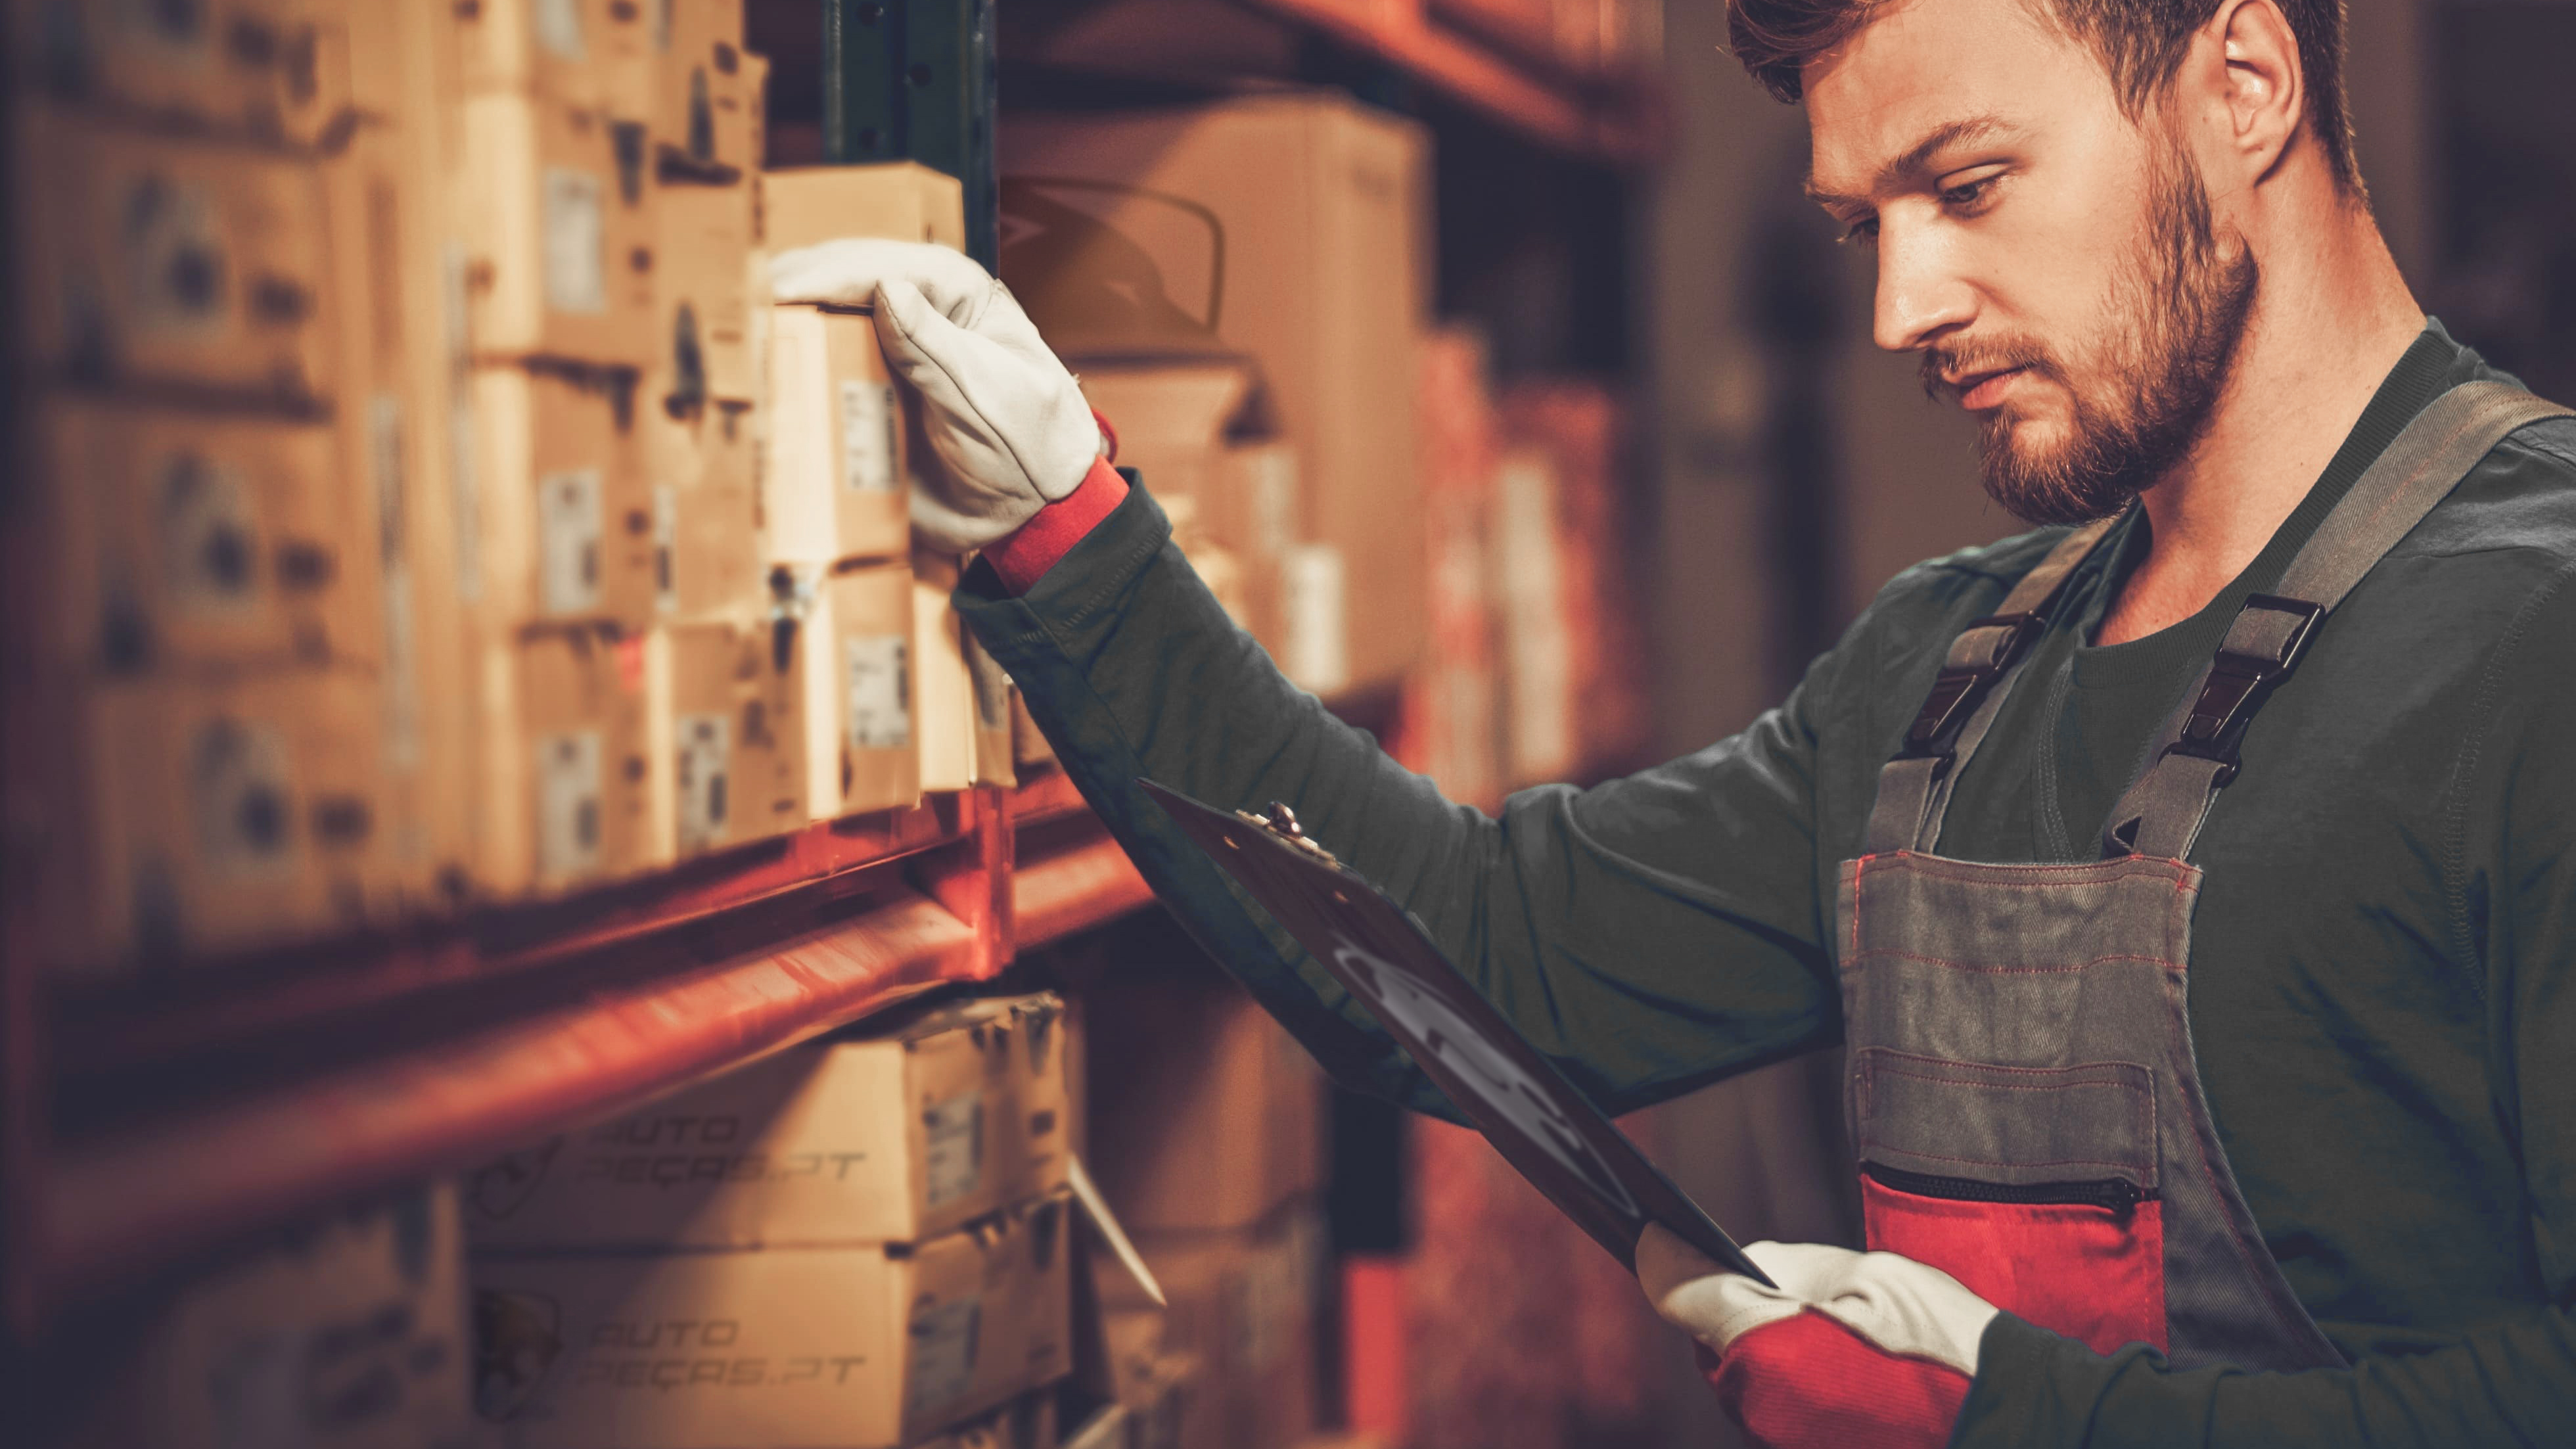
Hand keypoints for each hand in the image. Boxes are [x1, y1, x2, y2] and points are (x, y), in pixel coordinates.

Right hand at [768, 239, 1101, 551]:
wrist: (1032, 515)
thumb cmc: (1033, 445)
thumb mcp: (990, 394)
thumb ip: (936, 347)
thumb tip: (886, 289)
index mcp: (955, 292)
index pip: (885, 267)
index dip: (831, 275)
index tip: (782, 289)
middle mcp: (912, 311)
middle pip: (840, 284)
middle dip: (793, 291)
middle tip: (744, 310)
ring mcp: (882, 352)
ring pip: (821, 323)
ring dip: (781, 327)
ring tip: (737, 337)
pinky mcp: (864, 394)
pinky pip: (819, 377)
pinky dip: (789, 375)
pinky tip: (756, 377)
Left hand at [1636, 1227, 1997, 1448]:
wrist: (2013, 1424)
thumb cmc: (1945, 1343)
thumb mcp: (1866, 1276)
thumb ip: (1790, 1267)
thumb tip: (1742, 1261)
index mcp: (1761, 1346)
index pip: (1679, 1293)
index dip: (1665, 1258)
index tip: (1653, 1232)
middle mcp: (1757, 1402)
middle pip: (1713, 1338)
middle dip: (1729, 1304)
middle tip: (1765, 1273)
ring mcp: (1780, 1437)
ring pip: (1746, 1375)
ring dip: (1763, 1344)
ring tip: (1814, 1317)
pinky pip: (1779, 1406)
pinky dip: (1793, 1378)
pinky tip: (1834, 1359)